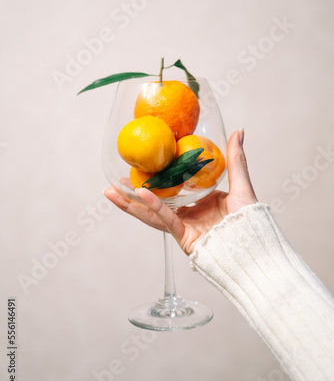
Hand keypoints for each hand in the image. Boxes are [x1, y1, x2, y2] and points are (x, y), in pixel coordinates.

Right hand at [104, 129, 256, 254]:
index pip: (174, 189)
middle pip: (156, 202)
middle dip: (133, 193)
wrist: (255, 250)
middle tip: (116, 180)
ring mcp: (184, 227)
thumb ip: (236, 160)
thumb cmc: (251, 222)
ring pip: (151, 214)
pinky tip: (139, 194)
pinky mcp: (182, 237)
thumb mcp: (242, 185)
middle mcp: (189, 214)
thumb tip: (238, 130)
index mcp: (200, 202)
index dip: (157, 179)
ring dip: (130, 203)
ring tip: (110, 191)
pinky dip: (153, 206)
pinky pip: (165, 219)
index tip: (143, 165)